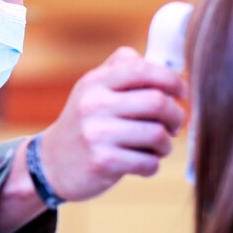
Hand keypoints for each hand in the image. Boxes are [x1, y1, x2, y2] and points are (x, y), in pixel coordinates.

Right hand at [38, 47, 185, 201]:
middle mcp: (94, 104)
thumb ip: (123, 69)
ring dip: (166, 145)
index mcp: (96, 82)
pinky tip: (143, 164)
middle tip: (175, 125)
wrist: (51, 164)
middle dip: (176, 115)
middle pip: (157, 102)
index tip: (182, 92)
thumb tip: (167, 67)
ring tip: (158, 148)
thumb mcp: (94, 89)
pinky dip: (153, 165)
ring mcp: (97, 134)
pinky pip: (148, 162)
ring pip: (157, 135)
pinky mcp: (102, 162)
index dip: (172, 80)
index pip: (143, 70)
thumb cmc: (85, 124)